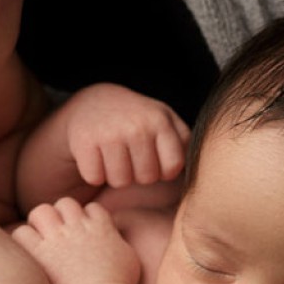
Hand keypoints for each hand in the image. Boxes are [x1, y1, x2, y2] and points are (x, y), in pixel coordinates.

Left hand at [12, 198, 140, 283]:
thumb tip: (114, 234)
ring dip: (40, 222)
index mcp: (101, 226)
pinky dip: (24, 239)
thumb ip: (119, 240)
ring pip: (41, 211)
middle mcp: (78, 227)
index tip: (85, 232)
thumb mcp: (129, 256)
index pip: (92, 208)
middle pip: (65, 204)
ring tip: (41, 236)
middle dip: (62, 215)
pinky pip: (23, 233)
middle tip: (59, 232)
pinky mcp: (40, 252)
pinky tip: (30, 250)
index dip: (87, 218)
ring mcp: (57, 238)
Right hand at [64, 83, 190, 187]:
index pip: (172, 168)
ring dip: (116, 175)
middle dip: (138, 173)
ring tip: (114, 155)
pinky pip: (94, 178)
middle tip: (130, 156)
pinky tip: (96, 155)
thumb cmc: (136, 119)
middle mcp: (137, 125)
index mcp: (161, 120)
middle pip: (146, 178)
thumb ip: (183, 142)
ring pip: (120, 181)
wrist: (94, 102)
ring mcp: (109, 133)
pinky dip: (93, 173)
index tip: (155, 159)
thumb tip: (199, 172)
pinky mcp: (84, 142)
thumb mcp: (164, 121)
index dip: (163, 170)